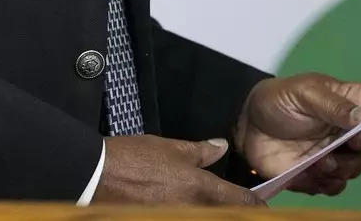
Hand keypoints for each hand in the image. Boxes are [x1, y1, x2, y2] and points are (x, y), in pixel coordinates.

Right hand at [92, 134, 261, 205]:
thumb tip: (222, 147)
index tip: (263, 209)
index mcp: (202, 190)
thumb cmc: (136, 158)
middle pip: (225, 216)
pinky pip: (182, 219)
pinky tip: (186, 210)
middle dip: (233, 213)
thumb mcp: (171, 148)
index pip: (242, 203)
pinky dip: (190, 215)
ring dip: (212, 213)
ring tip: (210, 206)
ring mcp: (176, 219)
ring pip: (205, 218)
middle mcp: (195, 212)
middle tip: (237, 207)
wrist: (97, 177)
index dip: (257, 207)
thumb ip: (201, 152)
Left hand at [232, 73, 360, 196]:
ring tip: (324, 160)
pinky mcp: (318, 174)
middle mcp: (347, 129)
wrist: (246, 126)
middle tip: (353, 141)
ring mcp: (335, 152)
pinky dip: (329, 183)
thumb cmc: (278, 100)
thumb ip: (334, 105)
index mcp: (350, 101)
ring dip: (346, 166)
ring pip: (358, 166)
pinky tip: (314, 172)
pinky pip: (336, 186)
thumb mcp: (305, 93)